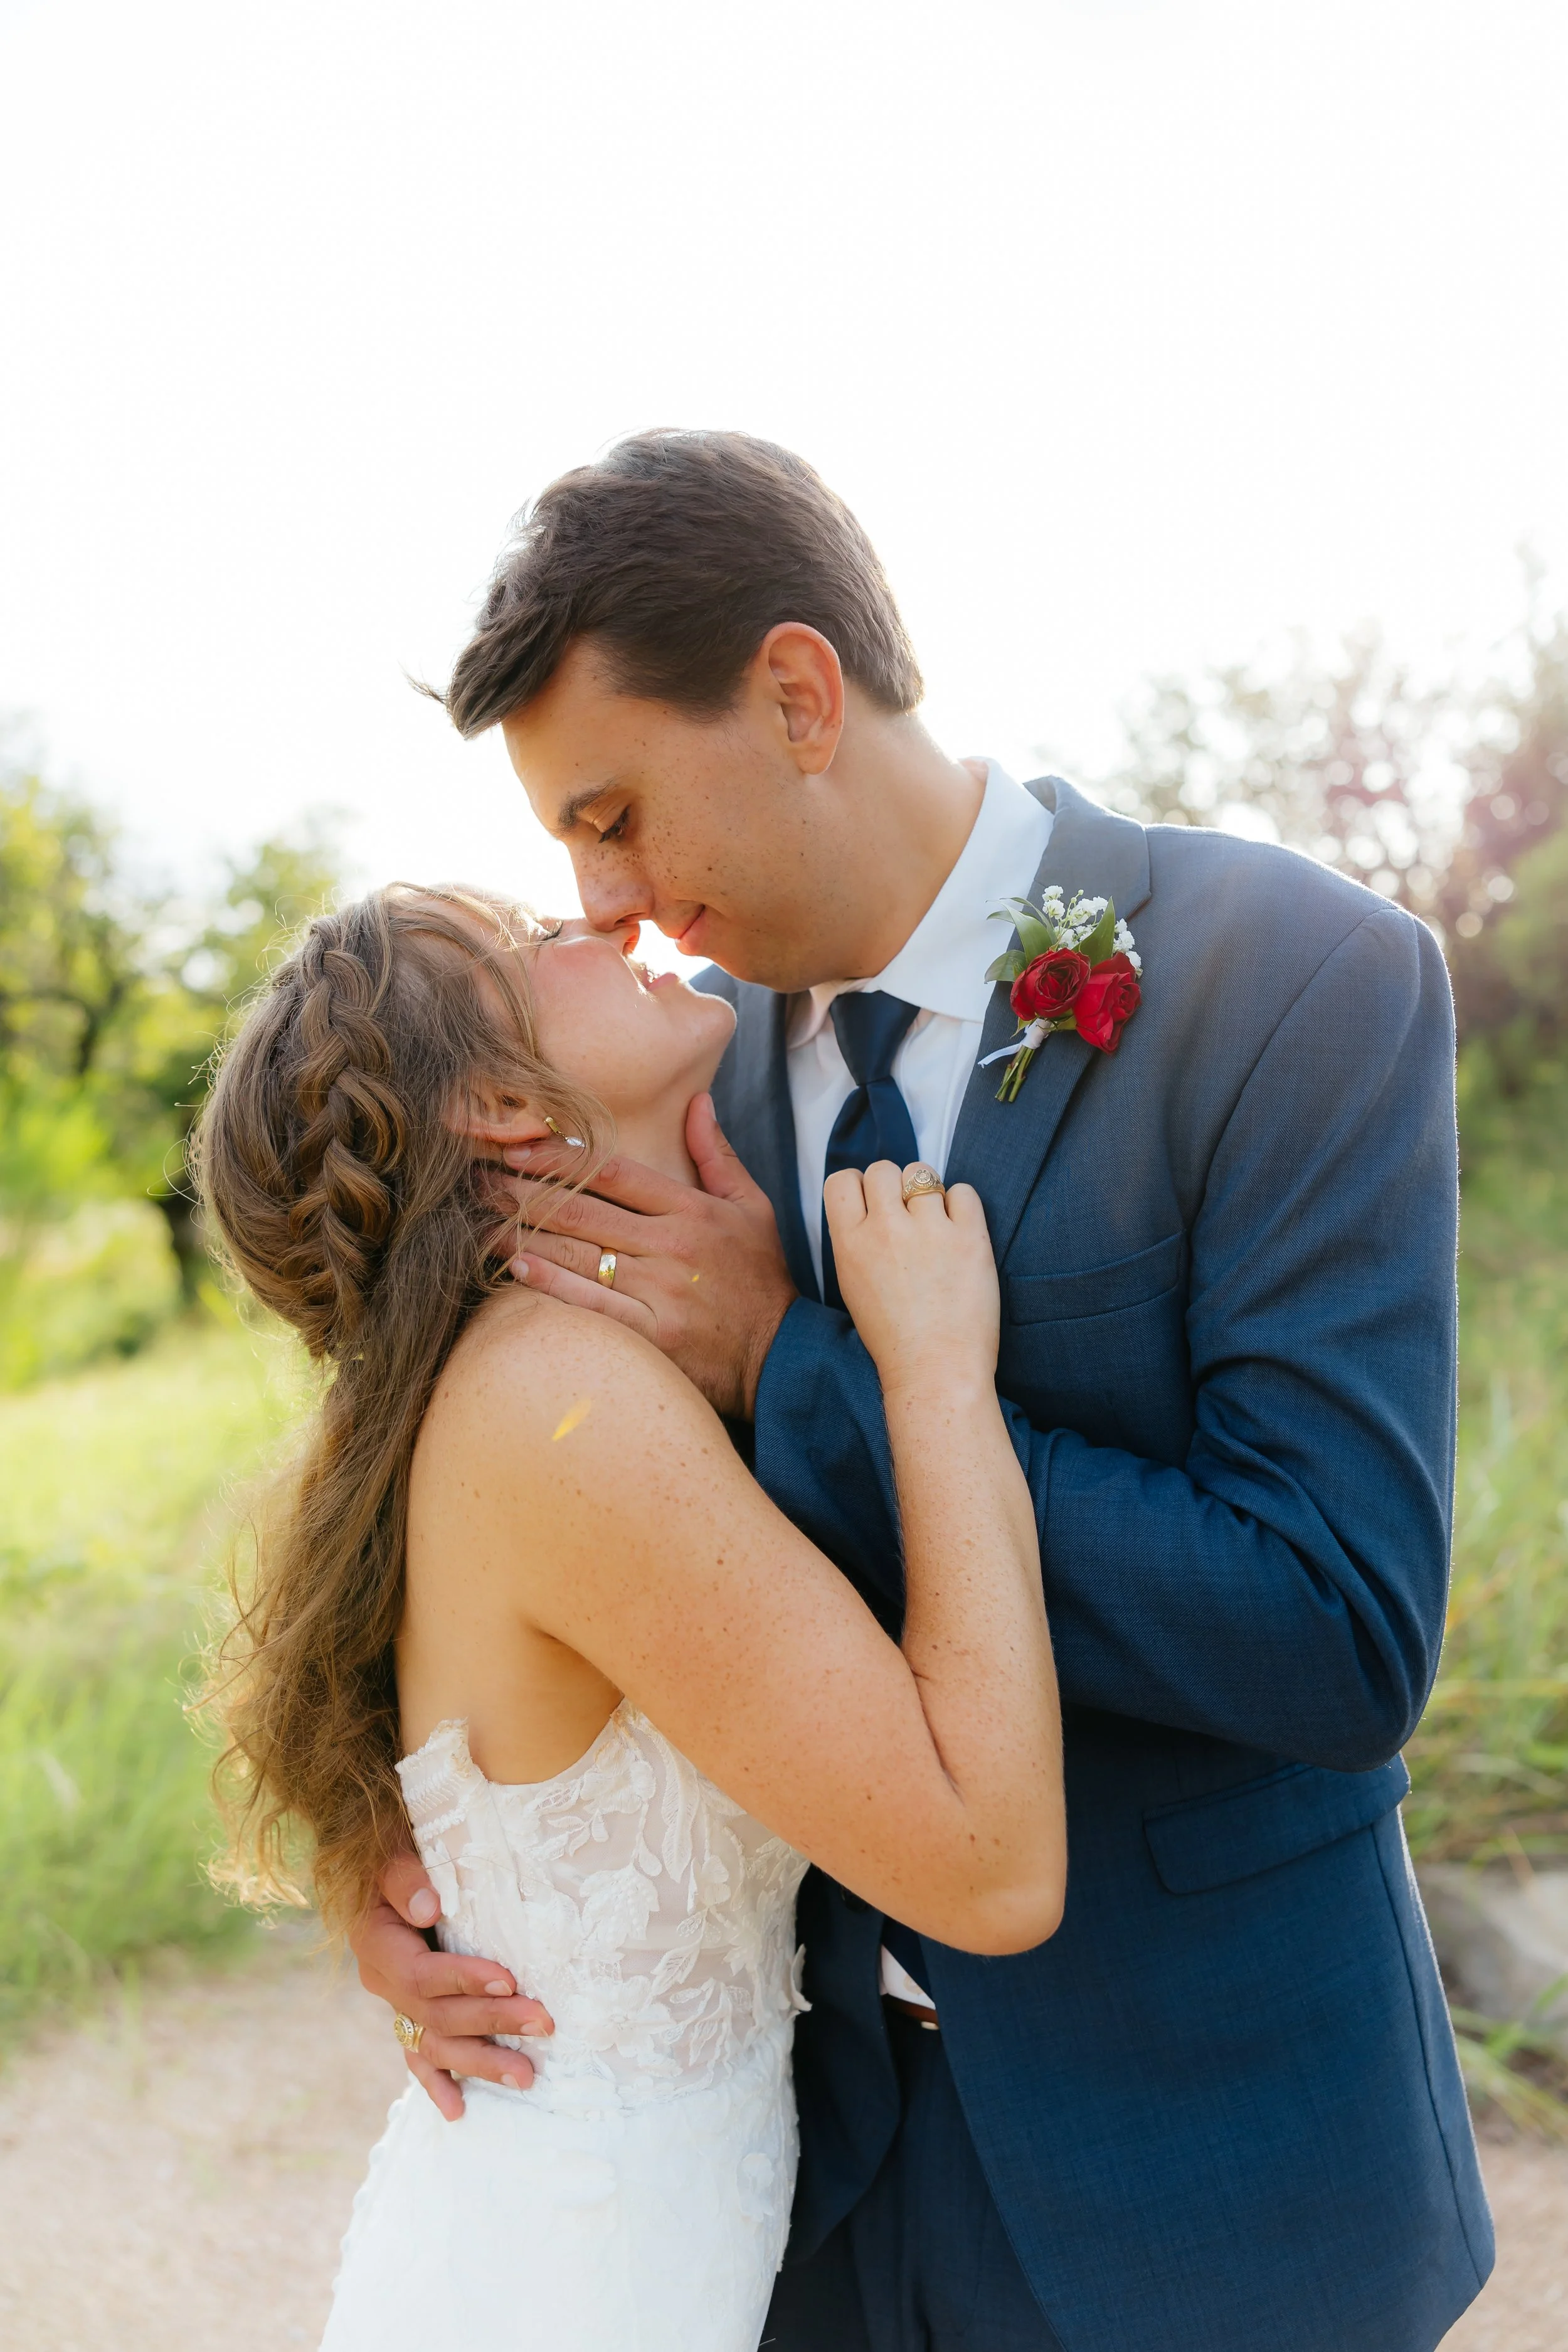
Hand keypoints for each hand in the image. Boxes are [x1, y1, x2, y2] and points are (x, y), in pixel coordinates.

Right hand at [352, 1851, 554, 2120]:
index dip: (464, 1980)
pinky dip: (437, 2084)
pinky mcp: (408, 2015)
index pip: (421, 1976)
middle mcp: (383, 1983)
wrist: (381, 1869)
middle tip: (543, 2024)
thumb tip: (430, 1908)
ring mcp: (395, 2006)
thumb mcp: (394, 1857)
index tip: (509, 1980)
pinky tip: (458, 2112)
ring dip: (480, 2062)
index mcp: (377, 1946)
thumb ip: (408, 1880)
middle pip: (438, 2014)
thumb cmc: (396, 1856)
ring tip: (526, 2077)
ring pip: (436, 2043)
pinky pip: (420, 2057)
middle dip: (491, 2022)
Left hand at [504, 1093, 797, 1418]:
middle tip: (479, 1179)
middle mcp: (671, 1246)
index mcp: (691, 1210)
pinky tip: (516, 1267)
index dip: (560, 1156)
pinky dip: (551, 1285)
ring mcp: (660, 1291)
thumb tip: (696, 1101)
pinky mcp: (652, 1335)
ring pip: (578, 1253)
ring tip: (481, 1219)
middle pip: (584, 1209)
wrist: (782, 1356)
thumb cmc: (761, 1279)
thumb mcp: (752, 1207)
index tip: (518, 1147)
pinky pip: (591, 1303)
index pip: (613, 1171)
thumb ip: (717, 1155)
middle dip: (525, 1191)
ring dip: (524, 1234)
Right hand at [824, 1161, 999, 1398]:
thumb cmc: (893, 1336)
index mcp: (849, 1242)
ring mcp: (929, 1230)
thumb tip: (872, 1204)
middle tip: (907, 1216)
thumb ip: (857, 1240)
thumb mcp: (852, 1284)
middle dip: (894, 1185)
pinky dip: (961, 1205)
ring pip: (923, 1174)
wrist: (934, 1370)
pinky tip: (958, 1232)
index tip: (873, 1204)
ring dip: (928, 1193)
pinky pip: (963, 1191)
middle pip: (883, 1168)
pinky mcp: (969, 1237)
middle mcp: (886, 1229)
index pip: (842, 1179)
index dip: (859, 1186)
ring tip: (935, 1225)